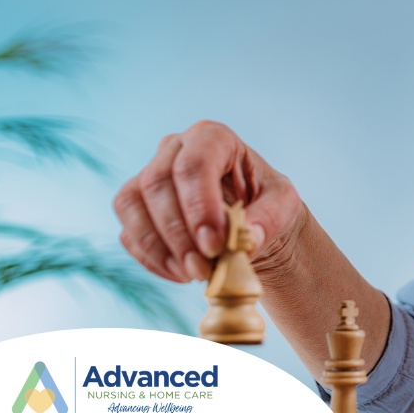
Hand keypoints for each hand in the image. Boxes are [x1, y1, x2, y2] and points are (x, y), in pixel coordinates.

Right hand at [113, 120, 302, 282]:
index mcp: (213, 137)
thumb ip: (269, 218)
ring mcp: (149, 175)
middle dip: (177, 232)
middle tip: (202, 268)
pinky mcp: (136, 207)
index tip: (214, 245)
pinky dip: (151, 258)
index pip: (195, 163)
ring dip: (158, 247)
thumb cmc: (268, 204)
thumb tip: (247, 239)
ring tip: (192, 274)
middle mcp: (175, 148)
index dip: (199, 205)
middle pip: (157, 182)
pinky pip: (128, 232)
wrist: (252, 222)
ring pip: (131, 204)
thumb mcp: (284, 206)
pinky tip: (181, 274)